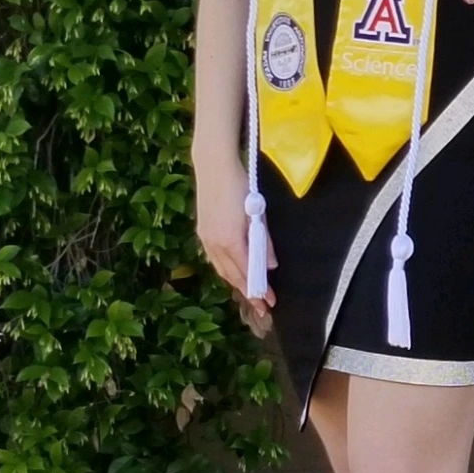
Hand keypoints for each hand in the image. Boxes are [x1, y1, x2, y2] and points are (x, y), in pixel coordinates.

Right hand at [194, 159, 276, 311]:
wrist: (213, 165)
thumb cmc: (239, 185)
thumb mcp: (257, 212)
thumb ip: (263, 240)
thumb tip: (270, 265)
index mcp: (230, 240)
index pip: (247, 273)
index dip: (259, 289)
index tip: (270, 302)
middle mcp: (215, 243)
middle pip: (233, 276)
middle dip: (249, 292)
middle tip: (262, 307)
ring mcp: (206, 238)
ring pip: (222, 269)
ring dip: (236, 283)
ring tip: (250, 293)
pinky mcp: (203, 232)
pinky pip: (215, 259)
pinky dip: (226, 270)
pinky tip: (234, 272)